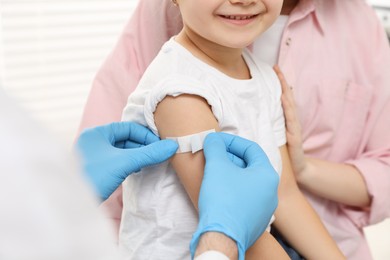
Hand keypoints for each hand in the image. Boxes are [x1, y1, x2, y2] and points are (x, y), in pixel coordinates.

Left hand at [76, 122, 177, 199]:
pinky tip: (137, 170)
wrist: (70, 204)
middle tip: (157, 155)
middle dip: (142, 146)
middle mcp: (94, 141)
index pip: (128, 128)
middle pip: (125, 138)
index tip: (159, 147)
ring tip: (149, 163)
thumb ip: (149, 154)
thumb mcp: (124, 162)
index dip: (145, 136)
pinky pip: (117, 160)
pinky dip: (129, 163)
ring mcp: (94, 156)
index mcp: (97, 133)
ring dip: (137, 155)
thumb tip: (172, 146)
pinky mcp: (96, 169)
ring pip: (122, 150)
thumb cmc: (94, 176)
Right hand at [190, 133, 278, 258]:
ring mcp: (265, 208)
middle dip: (230, 157)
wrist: (222, 237)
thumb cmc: (222, 199)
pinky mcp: (256, 221)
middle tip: (213, 156)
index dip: (232, 141)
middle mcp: (271, 192)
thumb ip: (215, 147)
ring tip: (214, 172)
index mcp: (268, 175)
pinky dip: (233, 189)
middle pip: (250, 165)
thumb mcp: (216, 166)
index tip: (216, 141)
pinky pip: (245, 198)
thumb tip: (212, 139)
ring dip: (230, 173)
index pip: (251, 148)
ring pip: (247, 182)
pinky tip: (218, 191)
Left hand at [274, 66, 306, 177]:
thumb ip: (271, 125)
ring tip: (280, 78)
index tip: (272, 70)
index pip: (283, 98)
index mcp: (286, 120)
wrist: (298, 170)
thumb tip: (256, 114)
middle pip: (287, 97)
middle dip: (282, 82)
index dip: (279, 84)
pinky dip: (287, 108)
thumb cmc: (286, 153)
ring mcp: (294, 127)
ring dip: (285, 91)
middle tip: (276, 68)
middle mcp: (292, 121)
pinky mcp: (294, 136)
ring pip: (290, 105)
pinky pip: (290, 119)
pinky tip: (283, 99)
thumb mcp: (275, 136)